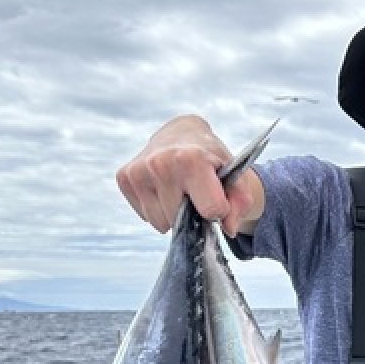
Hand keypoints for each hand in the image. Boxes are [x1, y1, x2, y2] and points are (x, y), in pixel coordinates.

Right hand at [115, 115, 257, 234]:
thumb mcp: (235, 175)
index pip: (212, 210)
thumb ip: (241, 202)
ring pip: (160, 223)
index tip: (217, 194)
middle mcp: (160, 163)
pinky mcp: (124, 177)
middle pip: (181, 221)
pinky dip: (157, 209)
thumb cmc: (211, 158)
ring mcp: (138, 171)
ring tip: (179, 189)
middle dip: (192, 213)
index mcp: (190, 159)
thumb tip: (229, 229)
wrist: (182, 134)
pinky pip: (145, 216)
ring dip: (172, 214)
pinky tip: (163, 188)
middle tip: (195, 190)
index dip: (219, 209)